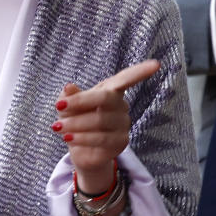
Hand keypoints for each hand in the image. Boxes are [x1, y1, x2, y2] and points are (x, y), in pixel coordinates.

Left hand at [51, 60, 159, 193]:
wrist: (80, 150)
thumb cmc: (76, 120)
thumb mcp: (67, 106)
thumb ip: (68, 96)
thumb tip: (68, 87)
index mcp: (111, 90)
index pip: (127, 78)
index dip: (141, 71)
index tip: (156, 65)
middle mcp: (121, 106)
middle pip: (106, 99)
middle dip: (80, 103)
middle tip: (59, 108)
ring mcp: (124, 125)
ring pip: (100, 121)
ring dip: (76, 124)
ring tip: (59, 128)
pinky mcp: (121, 142)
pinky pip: (101, 139)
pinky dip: (81, 138)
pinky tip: (70, 138)